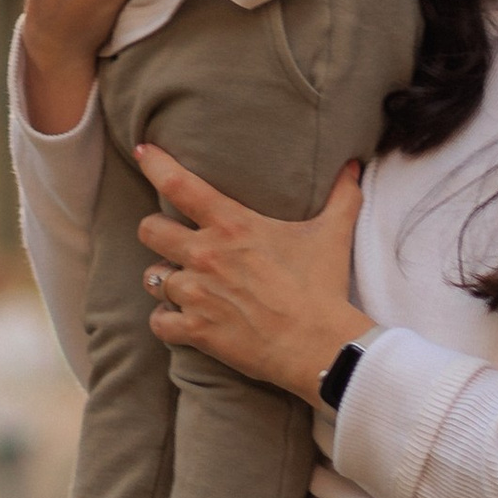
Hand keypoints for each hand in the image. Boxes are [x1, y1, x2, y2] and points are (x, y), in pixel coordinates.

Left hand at [133, 152, 367, 404]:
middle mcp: (205, 255)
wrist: (320, 345)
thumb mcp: (332, 234)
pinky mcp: (196, 330)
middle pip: (149, 229)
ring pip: (152, 277)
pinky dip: (166, 321)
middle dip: (156, 231)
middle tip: (172, 238)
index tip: (142, 152)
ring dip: (165, 278)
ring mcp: (197, 294)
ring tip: (182, 282)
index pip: (177, 184)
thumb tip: (355, 164)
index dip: (154, 164)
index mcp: (231, 225)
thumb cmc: (323, 287)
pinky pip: (159, 322)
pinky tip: (179, 319)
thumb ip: (341, 195)